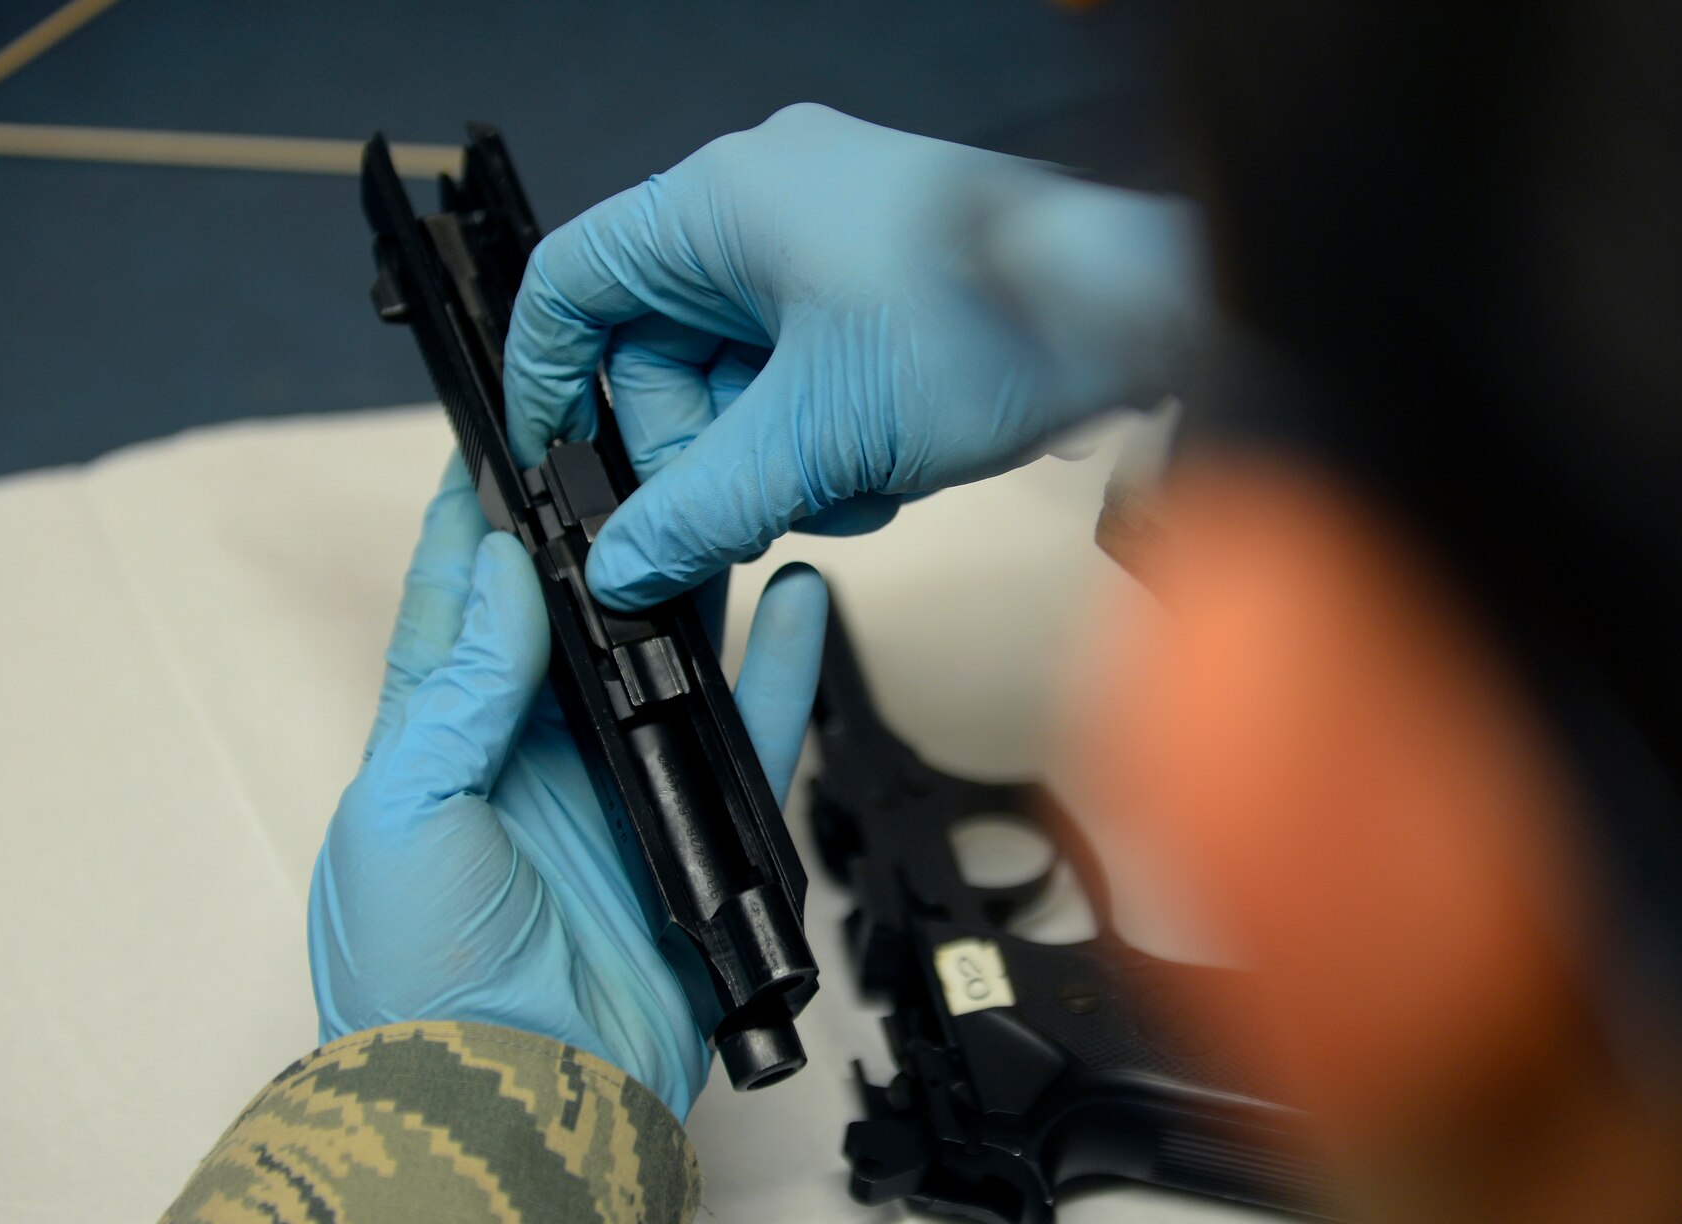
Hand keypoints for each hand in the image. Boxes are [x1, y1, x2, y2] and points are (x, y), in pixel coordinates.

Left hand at [308, 456, 827, 1117]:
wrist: (515, 1100)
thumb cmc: (420, 980)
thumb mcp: (401, 816)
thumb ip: (456, 692)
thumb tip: (500, 575)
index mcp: (442, 747)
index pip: (458, 609)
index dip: (473, 524)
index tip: (495, 438)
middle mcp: (533, 759)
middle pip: (574, 619)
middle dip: (598, 537)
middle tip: (633, 444)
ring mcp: (617, 791)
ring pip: (667, 660)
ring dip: (693, 587)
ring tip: (721, 500)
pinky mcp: (692, 831)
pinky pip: (746, 733)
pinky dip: (777, 669)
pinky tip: (797, 599)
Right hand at [505, 103, 1204, 609]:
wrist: (1135, 320)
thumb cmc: (991, 332)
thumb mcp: (818, 439)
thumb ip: (701, 507)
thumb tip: (620, 562)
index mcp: (722, 201)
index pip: (574, 282)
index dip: (546, 379)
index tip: (556, 464)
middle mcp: (765, 202)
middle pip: (658, 348)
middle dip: (702, 449)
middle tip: (739, 516)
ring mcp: (827, 237)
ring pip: (736, 374)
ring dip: (775, 457)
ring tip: (846, 491)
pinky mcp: (876, 281)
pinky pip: (801, 369)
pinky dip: (824, 436)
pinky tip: (880, 474)